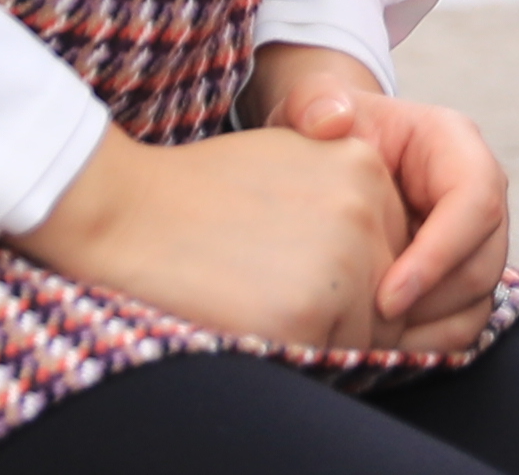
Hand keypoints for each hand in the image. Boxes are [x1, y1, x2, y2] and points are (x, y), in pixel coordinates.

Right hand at [6, 114, 414, 349]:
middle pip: (386, 295)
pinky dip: (294, 353)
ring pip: (363, 332)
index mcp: (365, 164)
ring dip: (320, 335)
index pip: (393, 249)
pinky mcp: (310, 311)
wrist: (124, 212)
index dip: (348, 276)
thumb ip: (344, 189)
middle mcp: (366, 207)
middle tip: (271, 288)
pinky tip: (250, 317)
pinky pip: (329, 358)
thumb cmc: (197, 194)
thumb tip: (390, 253)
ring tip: (257, 298)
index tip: (293, 269)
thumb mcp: (288, 160)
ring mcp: (345, 259)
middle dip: (341, 309)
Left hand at [256, 52, 510, 350]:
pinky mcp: (458, 277)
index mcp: (453, 145)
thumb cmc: (322, 129)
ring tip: (368, 337)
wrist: (328, 158)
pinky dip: (428, 344)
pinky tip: (378, 346)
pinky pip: (464, 323)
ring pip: (480, 296)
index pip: (475, 200)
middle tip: (369, 327)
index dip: (440, 254)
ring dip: (429, 326)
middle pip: (487, 257)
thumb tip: (333, 122)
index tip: (386, 298)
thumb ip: (313, 101)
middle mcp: (477, 194)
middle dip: (432, 299)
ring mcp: (472, 239)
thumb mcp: (310, 105)